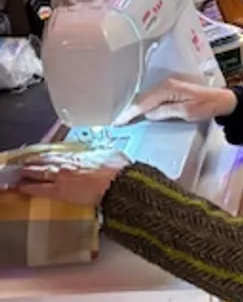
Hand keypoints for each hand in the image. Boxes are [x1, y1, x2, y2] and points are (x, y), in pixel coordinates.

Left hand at [11, 151, 131, 206]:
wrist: (117, 185)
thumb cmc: (118, 172)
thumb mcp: (112, 156)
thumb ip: (103, 154)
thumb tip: (105, 154)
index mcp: (80, 155)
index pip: (58, 154)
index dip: (47, 155)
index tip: (40, 156)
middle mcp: (67, 163)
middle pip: (46, 161)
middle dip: (34, 163)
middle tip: (24, 165)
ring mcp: (61, 176)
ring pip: (40, 172)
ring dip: (29, 172)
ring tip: (20, 174)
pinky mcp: (59, 192)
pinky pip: (39, 189)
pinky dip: (29, 188)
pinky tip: (22, 188)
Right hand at [115, 79, 237, 124]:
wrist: (223, 101)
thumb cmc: (207, 106)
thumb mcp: (187, 111)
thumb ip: (166, 112)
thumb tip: (149, 114)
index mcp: (168, 88)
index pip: (143, 101)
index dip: (129, 112)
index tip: (118, 122)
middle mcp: (165, 85)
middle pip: (141, 99)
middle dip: (128, 110)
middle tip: (115, 123)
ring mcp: (168, 87)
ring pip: (145, 99)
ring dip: (134, 108)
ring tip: (122, 120)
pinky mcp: (171, 91)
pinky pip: (152, 99)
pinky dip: (143, 106)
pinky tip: (138, 114)